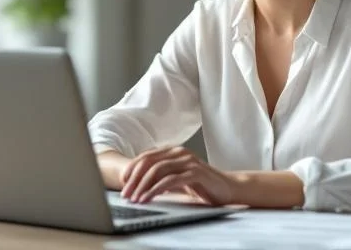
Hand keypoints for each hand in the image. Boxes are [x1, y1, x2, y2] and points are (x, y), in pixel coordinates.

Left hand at [119, 146, 237, 205]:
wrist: (228, 188)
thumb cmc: (201, 184)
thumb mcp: (176, 178)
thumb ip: (161, 176)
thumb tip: (136, 184)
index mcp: (172, 151)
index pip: (145, 157)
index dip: (131, 169)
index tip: (122, 184)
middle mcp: (179, 152)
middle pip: (148, 162)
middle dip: (133, 179)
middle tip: (125, 194)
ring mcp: (188, 161)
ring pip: (157, 170)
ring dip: (142, 186)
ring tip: (135, 199)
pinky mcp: (195, 172)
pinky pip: (170, 180)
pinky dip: (156, 190)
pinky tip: (148, 198)